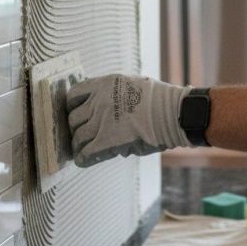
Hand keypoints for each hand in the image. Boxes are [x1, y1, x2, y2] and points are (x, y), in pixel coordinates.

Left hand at [66, 75, 191, 167]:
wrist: (173, 113)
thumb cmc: (159, 101)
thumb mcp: (131, 85)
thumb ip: (112, 96)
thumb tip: (102, 114)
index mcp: (103, 85)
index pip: (74, 94)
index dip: (72, 107)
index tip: (75, 113)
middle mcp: (98, 101)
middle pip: (73, 118)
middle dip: (75, 127)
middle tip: (79, 135)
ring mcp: (101, 121)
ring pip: (77, 136)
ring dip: (78, 145)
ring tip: (81, 149)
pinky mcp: (106, 141)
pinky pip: (85, 153)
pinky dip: (82, 158)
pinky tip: (83, 160)